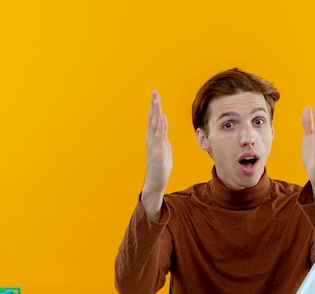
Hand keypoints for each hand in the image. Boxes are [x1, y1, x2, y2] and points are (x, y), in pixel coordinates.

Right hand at [141, 90, 172, 220]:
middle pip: (152, 118)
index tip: (155, 94)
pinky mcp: (157, 152)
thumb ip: (163, 133)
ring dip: (155, 112)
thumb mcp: (164, 146)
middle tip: (154, 91)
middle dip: (153, 104)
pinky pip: (159, 137)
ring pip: (155, 125)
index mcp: (153, 137)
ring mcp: (154, 145)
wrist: (155, 181)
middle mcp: (151, 139)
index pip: (153, 118)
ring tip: (156, 100)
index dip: (154, 106)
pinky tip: (162, 117)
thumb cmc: (160, 165)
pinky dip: (160, 126)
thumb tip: (163, 119)